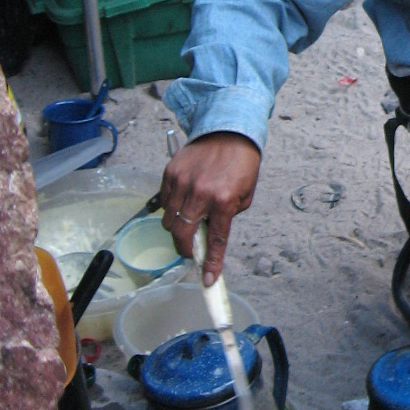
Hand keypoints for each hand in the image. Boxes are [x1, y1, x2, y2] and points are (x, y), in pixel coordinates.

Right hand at [159, 132, 261, 285]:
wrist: (229, 130)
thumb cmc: (241, 162)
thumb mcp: (245, 194)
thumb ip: (228, 215)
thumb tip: (211, 232)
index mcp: (223, 200)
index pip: (215, 240)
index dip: (211, 263)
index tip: (207, 279)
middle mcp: (200, 193)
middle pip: (182, 234)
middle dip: (185, 249)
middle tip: (191, 250)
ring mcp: (182, 183)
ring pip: (169, 220)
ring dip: (178, 228)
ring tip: (190, 219)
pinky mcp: (170, 173)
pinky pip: (164, 201)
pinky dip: (171, 207)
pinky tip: (184, 202)